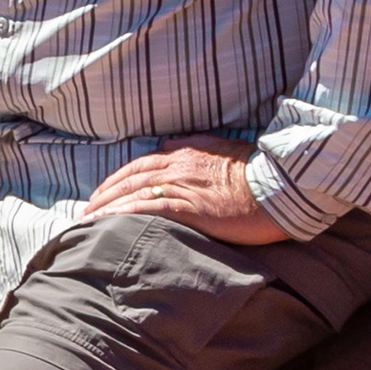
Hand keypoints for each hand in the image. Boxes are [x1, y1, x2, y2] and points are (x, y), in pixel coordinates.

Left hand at [81, 138, 289, 247]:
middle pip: (130, 178)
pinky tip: (105, 223)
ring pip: (133, 193)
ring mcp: (182, 186)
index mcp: (187, 154)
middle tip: (87, 209)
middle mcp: (178, 166)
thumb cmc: (261, 172)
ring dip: (106, 206)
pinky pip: (145, 210)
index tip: (105, 190)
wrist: (283, 184)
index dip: (119, 178)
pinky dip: (121, 215)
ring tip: (87, 220)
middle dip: (105, 193)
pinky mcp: (189, 207)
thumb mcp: (226, 150)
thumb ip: (198, 147)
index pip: (142, 164)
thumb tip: (173, 146)